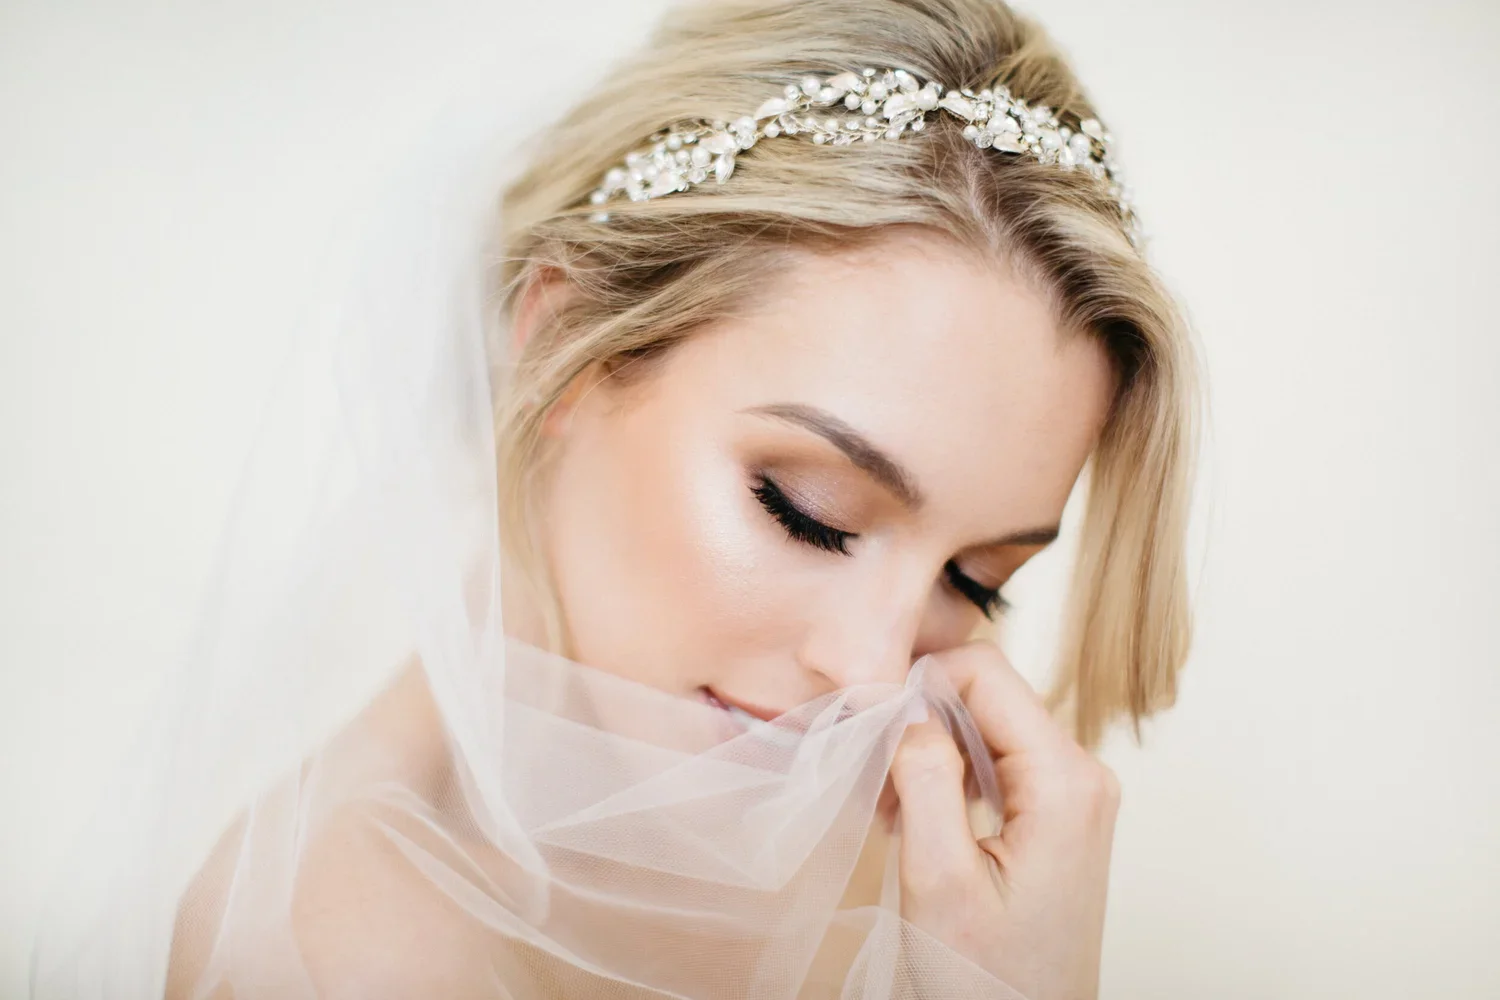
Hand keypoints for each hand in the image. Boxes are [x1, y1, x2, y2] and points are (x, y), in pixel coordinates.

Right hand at [889, 639, 1119, 999]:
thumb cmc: (987, 979)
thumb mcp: (940, 878)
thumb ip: (925, 777)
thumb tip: (906, 701)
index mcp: (1065, 780)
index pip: (986, 670)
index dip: (920, 681)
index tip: (871, 725)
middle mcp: (1083, 773)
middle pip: (987, 693)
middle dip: (921, 721)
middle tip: (875, 781)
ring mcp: (1074, 793)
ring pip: (986, 725)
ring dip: (929, 752)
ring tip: (890, 811)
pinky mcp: (1058, 813)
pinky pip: (997, 760)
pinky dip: (949, 776)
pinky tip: (916, 818)